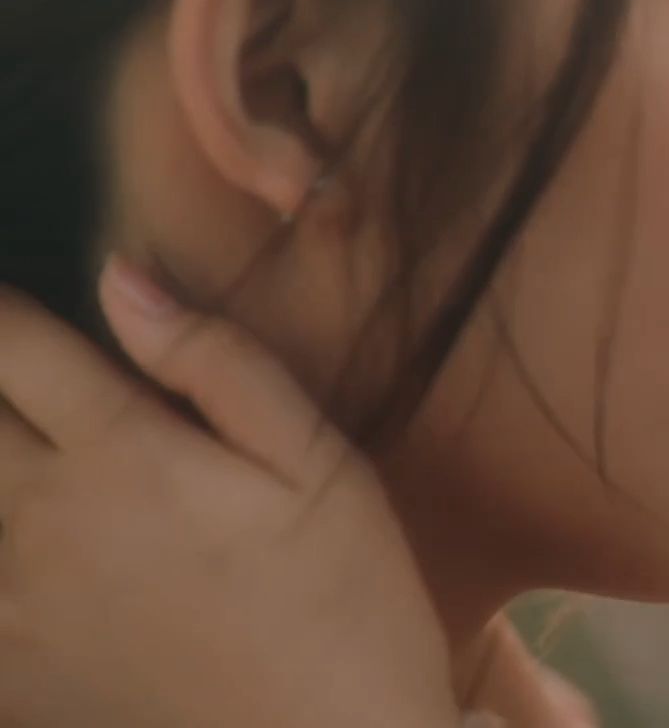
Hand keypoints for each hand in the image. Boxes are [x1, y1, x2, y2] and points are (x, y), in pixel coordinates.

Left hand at [0, 258, 463, 727]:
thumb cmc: (347, 605)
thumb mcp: (320, 467)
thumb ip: (217, 364)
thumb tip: (122, 280)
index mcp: (125, 454)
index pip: (9, 343)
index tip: (11, 300)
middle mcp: (42, 522)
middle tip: (27, 390)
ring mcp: (11, 607)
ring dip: (2, 467)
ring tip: (56, 472)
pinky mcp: (10, 677)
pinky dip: (5, 561)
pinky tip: (53, 553)